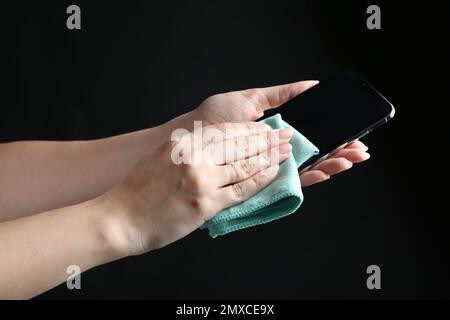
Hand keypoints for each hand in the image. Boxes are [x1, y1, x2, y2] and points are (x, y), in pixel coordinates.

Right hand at [100, 122, 292, 254]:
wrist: (120, 218)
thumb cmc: (138, 190)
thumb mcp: (161, 157)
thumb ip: (189, 150)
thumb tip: (216, 147)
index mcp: (183, 143)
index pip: (226, 131)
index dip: (250, 130)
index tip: (266, 129)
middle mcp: (194, 157)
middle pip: (240, 145)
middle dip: (266, 140)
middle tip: (285, 136)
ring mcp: (202, 180)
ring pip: (245, 165)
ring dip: (269, 158)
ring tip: (285, 152)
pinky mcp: (206, 204)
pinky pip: (241, 190)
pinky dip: (259, 180)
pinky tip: (272, 173)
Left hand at [191, 81, 369, 185]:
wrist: (191, 138)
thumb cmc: (213, 119)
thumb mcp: (250, 99)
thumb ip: (280, 95)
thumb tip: (311, 85)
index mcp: (274, 132)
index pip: (309, 135)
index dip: (331, 135)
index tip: (351, 131)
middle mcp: (274, 151)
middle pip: (313, 153)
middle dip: (338, 150)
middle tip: (360, 148)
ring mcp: (269, 167)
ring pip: (307, 168)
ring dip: (331, 163)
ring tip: (351, 158)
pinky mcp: (261, 182)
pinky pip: (290, 182)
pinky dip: (311, 176)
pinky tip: (327, 169)